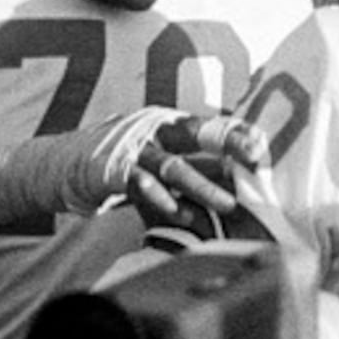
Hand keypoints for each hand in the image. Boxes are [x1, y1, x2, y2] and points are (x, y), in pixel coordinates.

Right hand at [127, 112, 270, 229]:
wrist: (75, 159)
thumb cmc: (134, 161)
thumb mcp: (170, 161)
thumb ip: (203, 172)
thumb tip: (242, 191)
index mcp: (175, 126)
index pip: (212, 125)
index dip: (237, 133)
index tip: (262, 143)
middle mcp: (158, 133)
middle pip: (196, 134)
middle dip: (227, 143)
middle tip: (254, 158)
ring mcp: (138, 151)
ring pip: (174, 167)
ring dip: (203, 187)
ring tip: (229, 205)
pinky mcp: (116, 172)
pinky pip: (141, 185)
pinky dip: (161, 198)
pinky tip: (180, 213)